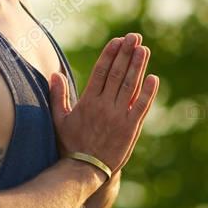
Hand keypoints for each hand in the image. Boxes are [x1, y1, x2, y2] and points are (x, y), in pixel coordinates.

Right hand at [50, 33, 158, 180]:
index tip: (118, 40)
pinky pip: (141, 107)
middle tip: (135, 37)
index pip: (101, 72)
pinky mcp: (131, 129)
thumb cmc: (70, 144)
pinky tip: (154, 78)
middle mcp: (104, 107)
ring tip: (144, 49)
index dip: (110, 55)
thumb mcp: (59, 119)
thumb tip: (54, 74)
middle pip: (117, 74)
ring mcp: (119, 117)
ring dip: (138, 67)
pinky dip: (148, 92)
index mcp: (88, 102)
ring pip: (130, 86)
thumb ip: (58, 96)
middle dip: (126, 54)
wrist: (84, 171)